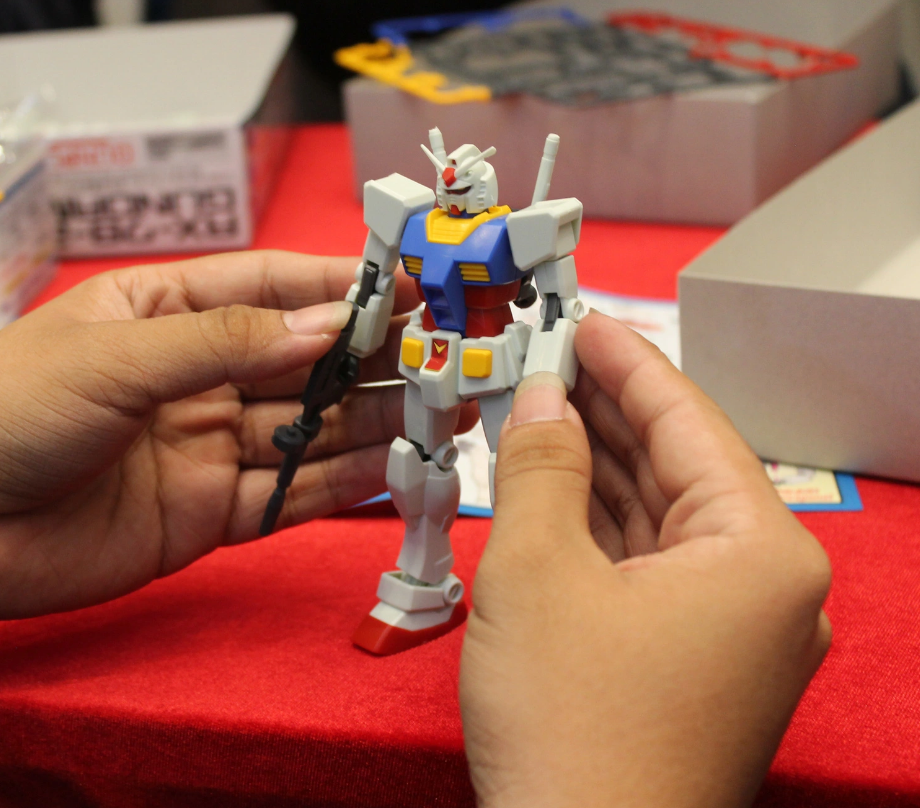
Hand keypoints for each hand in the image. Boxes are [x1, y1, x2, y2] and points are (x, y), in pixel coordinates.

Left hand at [0, 251, 443, 618]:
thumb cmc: (6, 409)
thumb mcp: (114, 356)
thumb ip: (227, 343)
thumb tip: (333, 324)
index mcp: (163, 312)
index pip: (268, 286)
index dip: (339, 285)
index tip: (410, 286)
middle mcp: (192, 376)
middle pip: (300, 362)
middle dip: (371, 359)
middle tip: (450, 357)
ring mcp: (201, 447)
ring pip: (304, 430)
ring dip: (370, 423)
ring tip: (444, 415)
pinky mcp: (204, 516)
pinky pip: (284, 496)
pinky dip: (337, 487)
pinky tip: (393, 473)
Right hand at [461, 311, 831, 807]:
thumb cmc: (571, 728)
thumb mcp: (537, 570)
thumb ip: (541, 465)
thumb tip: (543, 397)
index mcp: (761, 553)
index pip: (690, 423)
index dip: (626, 362)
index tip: (581, 318)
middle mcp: (767, 590)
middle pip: (678, 468)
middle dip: (606, 413)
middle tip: (545, 357)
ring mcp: (735, 634)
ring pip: (659, 520)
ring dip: (595, 469)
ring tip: (537, 412)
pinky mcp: (695, 666)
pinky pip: (648, 570)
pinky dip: (597, 529)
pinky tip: (550, 492)